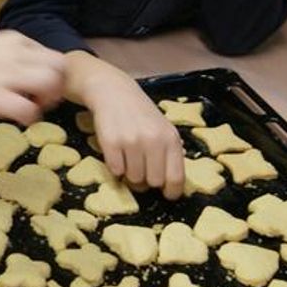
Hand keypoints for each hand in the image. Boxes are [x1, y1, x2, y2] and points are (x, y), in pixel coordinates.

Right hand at [0, 30, 65, 124]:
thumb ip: (8, 51)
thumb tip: (24, 59)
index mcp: (14, 39)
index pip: (52, 55)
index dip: (50, 74)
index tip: (36, 86)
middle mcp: (15, 53)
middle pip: (60, 67)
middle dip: (57, 86)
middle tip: (41, 99)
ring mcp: (7, 75)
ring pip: (52, 84)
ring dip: (48, 100)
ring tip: (31, 107)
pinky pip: (31, 110)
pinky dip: (30, 117)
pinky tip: (17, 118)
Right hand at [66, 53, 184, 198]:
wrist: (114, 92)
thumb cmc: (142, 115)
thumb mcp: (163, 130)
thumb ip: (169, 154)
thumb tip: (169, 186)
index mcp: (171, 139)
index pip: (176, 178)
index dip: (171, 191)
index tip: (166, 194)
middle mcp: (153, 141)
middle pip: (154, 182)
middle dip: (147, 181)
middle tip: (142, 169)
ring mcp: (131, 142)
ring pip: (134, 179)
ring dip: (130, 173)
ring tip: (128, 157)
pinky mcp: (111, 142)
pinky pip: (116, 171)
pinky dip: (115, 167)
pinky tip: (117, 153)